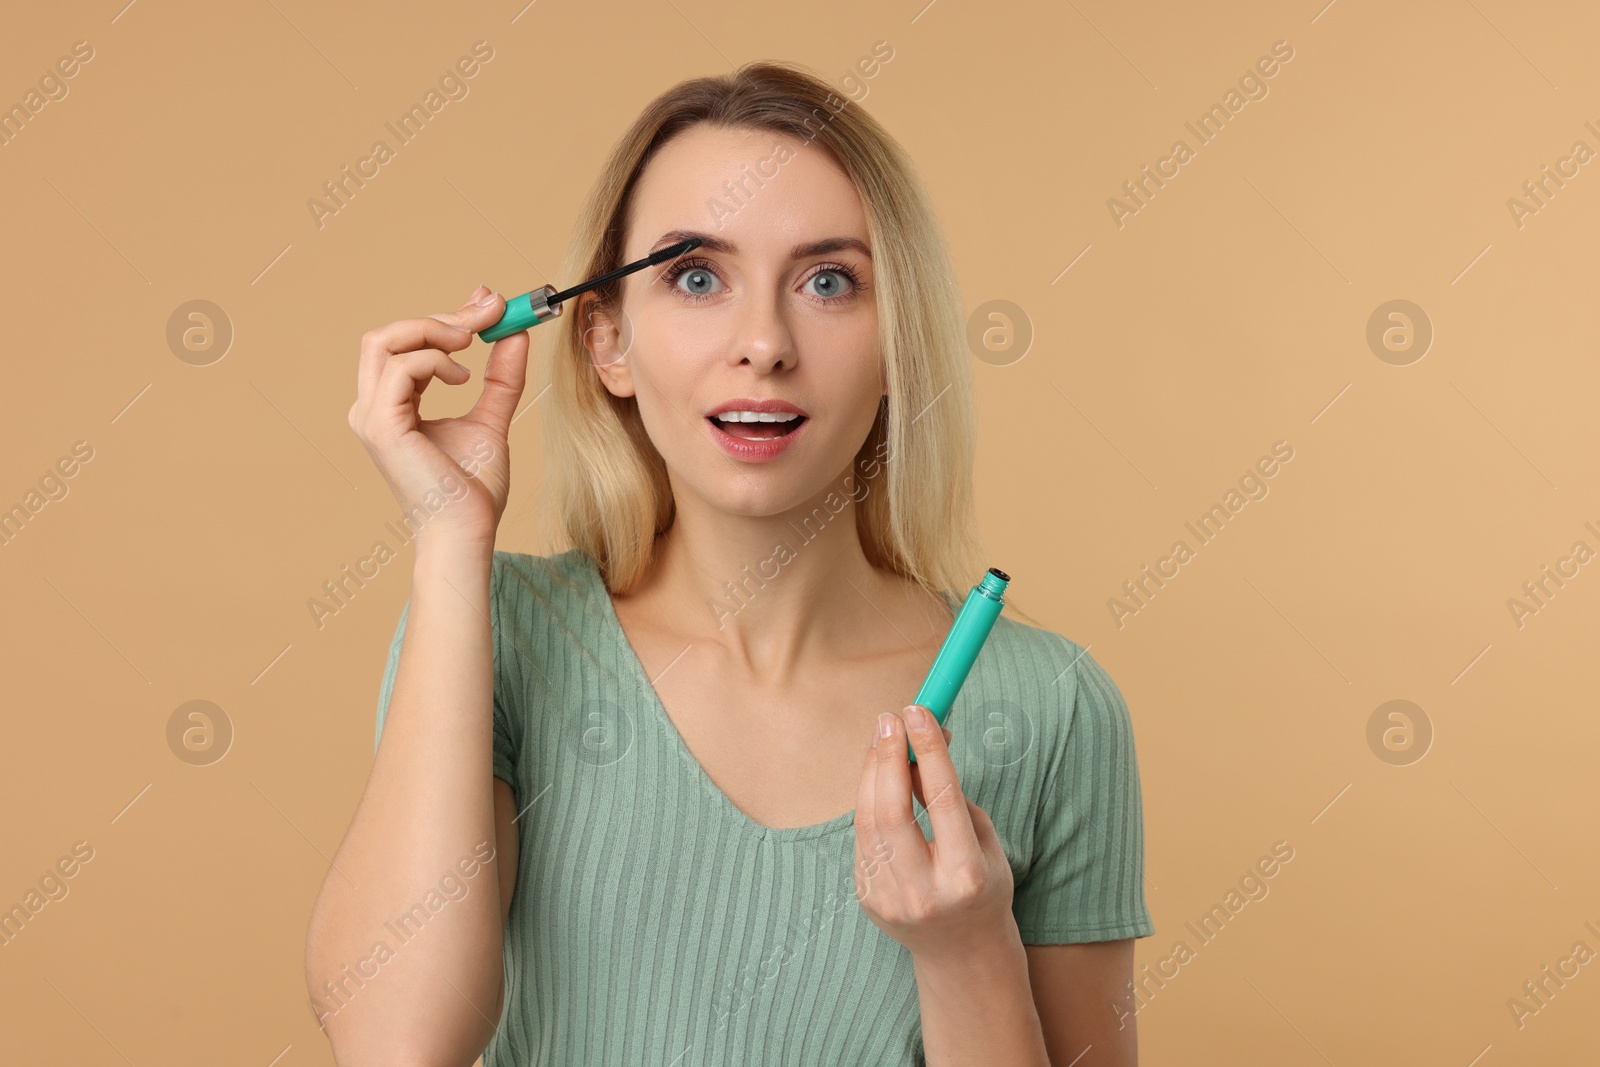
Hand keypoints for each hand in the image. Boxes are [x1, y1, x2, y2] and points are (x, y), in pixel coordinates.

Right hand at [347, 285, 528, 548]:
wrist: (468, 531)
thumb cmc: (473, 489)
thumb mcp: (491, 419)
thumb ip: (500, 379)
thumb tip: (515, 334)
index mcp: (390, 405)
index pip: (405, 345)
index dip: (446, 318)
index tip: (491, 305)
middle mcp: (371, 407)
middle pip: (386, 334)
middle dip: (441, 317)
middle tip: (490, 312)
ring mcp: (371, 417)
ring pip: (383, 341)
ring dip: (433, 331)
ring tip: (471, 346)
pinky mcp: (381, 426)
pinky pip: (401, 368)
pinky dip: (435, 361)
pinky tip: (463, 379)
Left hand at [851, 704, 1016, 961]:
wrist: (961, 951)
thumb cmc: (981, 884)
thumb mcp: (984, 842)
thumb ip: (951, 798)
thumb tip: (917, 742)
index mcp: (966, 875)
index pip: (943, 800)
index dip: (928, 751)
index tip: (919, 712)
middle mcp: (924, 891)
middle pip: (893, 810)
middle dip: (887, 757)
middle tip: (890, 718)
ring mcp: (889, 898)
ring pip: (868, 819)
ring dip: (872, 771)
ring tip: (883, 738)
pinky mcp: (867, 897)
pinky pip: (863, 835)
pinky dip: (869, 799)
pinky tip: (879, 777)